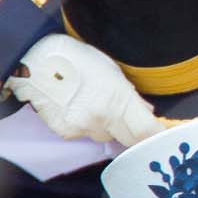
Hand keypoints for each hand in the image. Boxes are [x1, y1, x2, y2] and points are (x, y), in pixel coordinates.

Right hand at [10, 34, 161, 145]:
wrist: (35, 61)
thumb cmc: (75, 58)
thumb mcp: (111, 69)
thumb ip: (130, 95)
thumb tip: (146, 112)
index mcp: (117, 99)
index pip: (145, 131)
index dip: (156, 137)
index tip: (162, 137)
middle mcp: (101, 118)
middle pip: (129, 139)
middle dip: (134, 132)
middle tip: (131, 119)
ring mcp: (83, 127)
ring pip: (106, 136)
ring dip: (108, 126)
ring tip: (95, 102)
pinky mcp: (66, 132)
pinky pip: (86, 134)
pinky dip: (87, 125)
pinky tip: (78, 106)